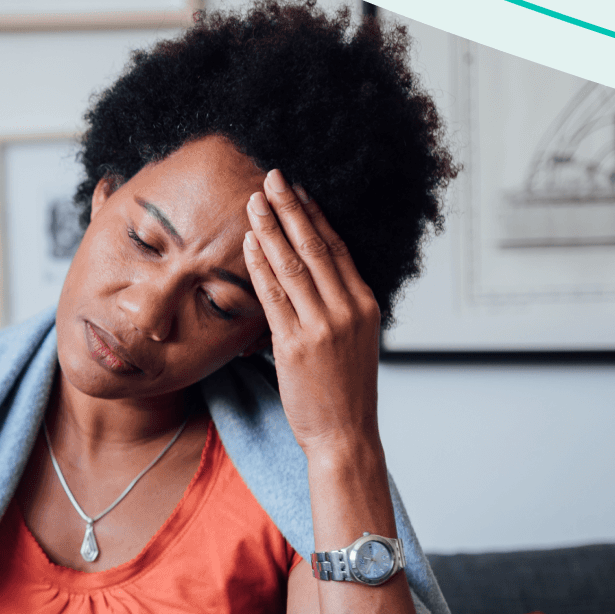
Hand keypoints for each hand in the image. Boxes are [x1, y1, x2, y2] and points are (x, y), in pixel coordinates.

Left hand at [239, 169, 382, 459]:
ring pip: (293, 266)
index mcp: (365, 305)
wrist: (345, 436)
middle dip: (291, 209)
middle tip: (272, 178)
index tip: (298, 191)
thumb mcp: (354, 343)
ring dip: (270, 229)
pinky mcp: (296, 345)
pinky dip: (260, 266)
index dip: (315, 216)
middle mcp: (348, 310)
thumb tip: (315, 282)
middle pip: (316, 247)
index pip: (338, 249)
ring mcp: (322, 327)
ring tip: (254, 202)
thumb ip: (338, 309)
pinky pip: (274, 297)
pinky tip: (248, 244)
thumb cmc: (344, 393)